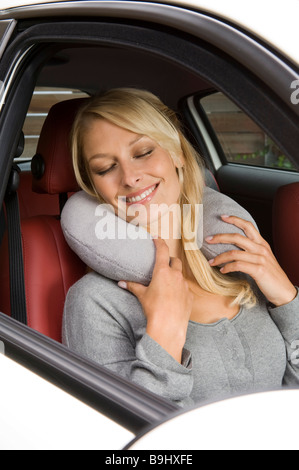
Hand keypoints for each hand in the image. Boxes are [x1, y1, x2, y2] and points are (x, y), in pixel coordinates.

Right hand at [118, 238, 192, 362]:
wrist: (168, 326)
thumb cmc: (154, 309)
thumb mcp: (142, 296)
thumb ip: (133, 286)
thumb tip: (121, 282)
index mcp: (162, 271)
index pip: (162, 250)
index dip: (159, 242)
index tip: (157, 238)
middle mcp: (175, 275)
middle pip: (175, 261)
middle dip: (170, 260)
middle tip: (163, 264)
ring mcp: (184, 285)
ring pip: (180, 275)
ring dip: (175, 276)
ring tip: (167, 284)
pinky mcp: (190, 296)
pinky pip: (185, 288)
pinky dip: (179, 289)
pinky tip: (173, 298)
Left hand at [207, 215, 296, 306]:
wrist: (283, 291)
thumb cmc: (270, 276)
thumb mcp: (262, 259)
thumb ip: (251, 251)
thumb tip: (233, 249)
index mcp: (262, 243)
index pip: (248, 226)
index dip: (235, 219)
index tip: (222, 216)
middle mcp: (261, 248)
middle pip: (237, 237)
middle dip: (220, 237)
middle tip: (207, 239)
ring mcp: (260, 259)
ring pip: (234, 253)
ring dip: (219, 257)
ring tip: (211, 262)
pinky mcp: (258, 270)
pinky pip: (238, 265)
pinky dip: (227, 267)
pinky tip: (222, 271)